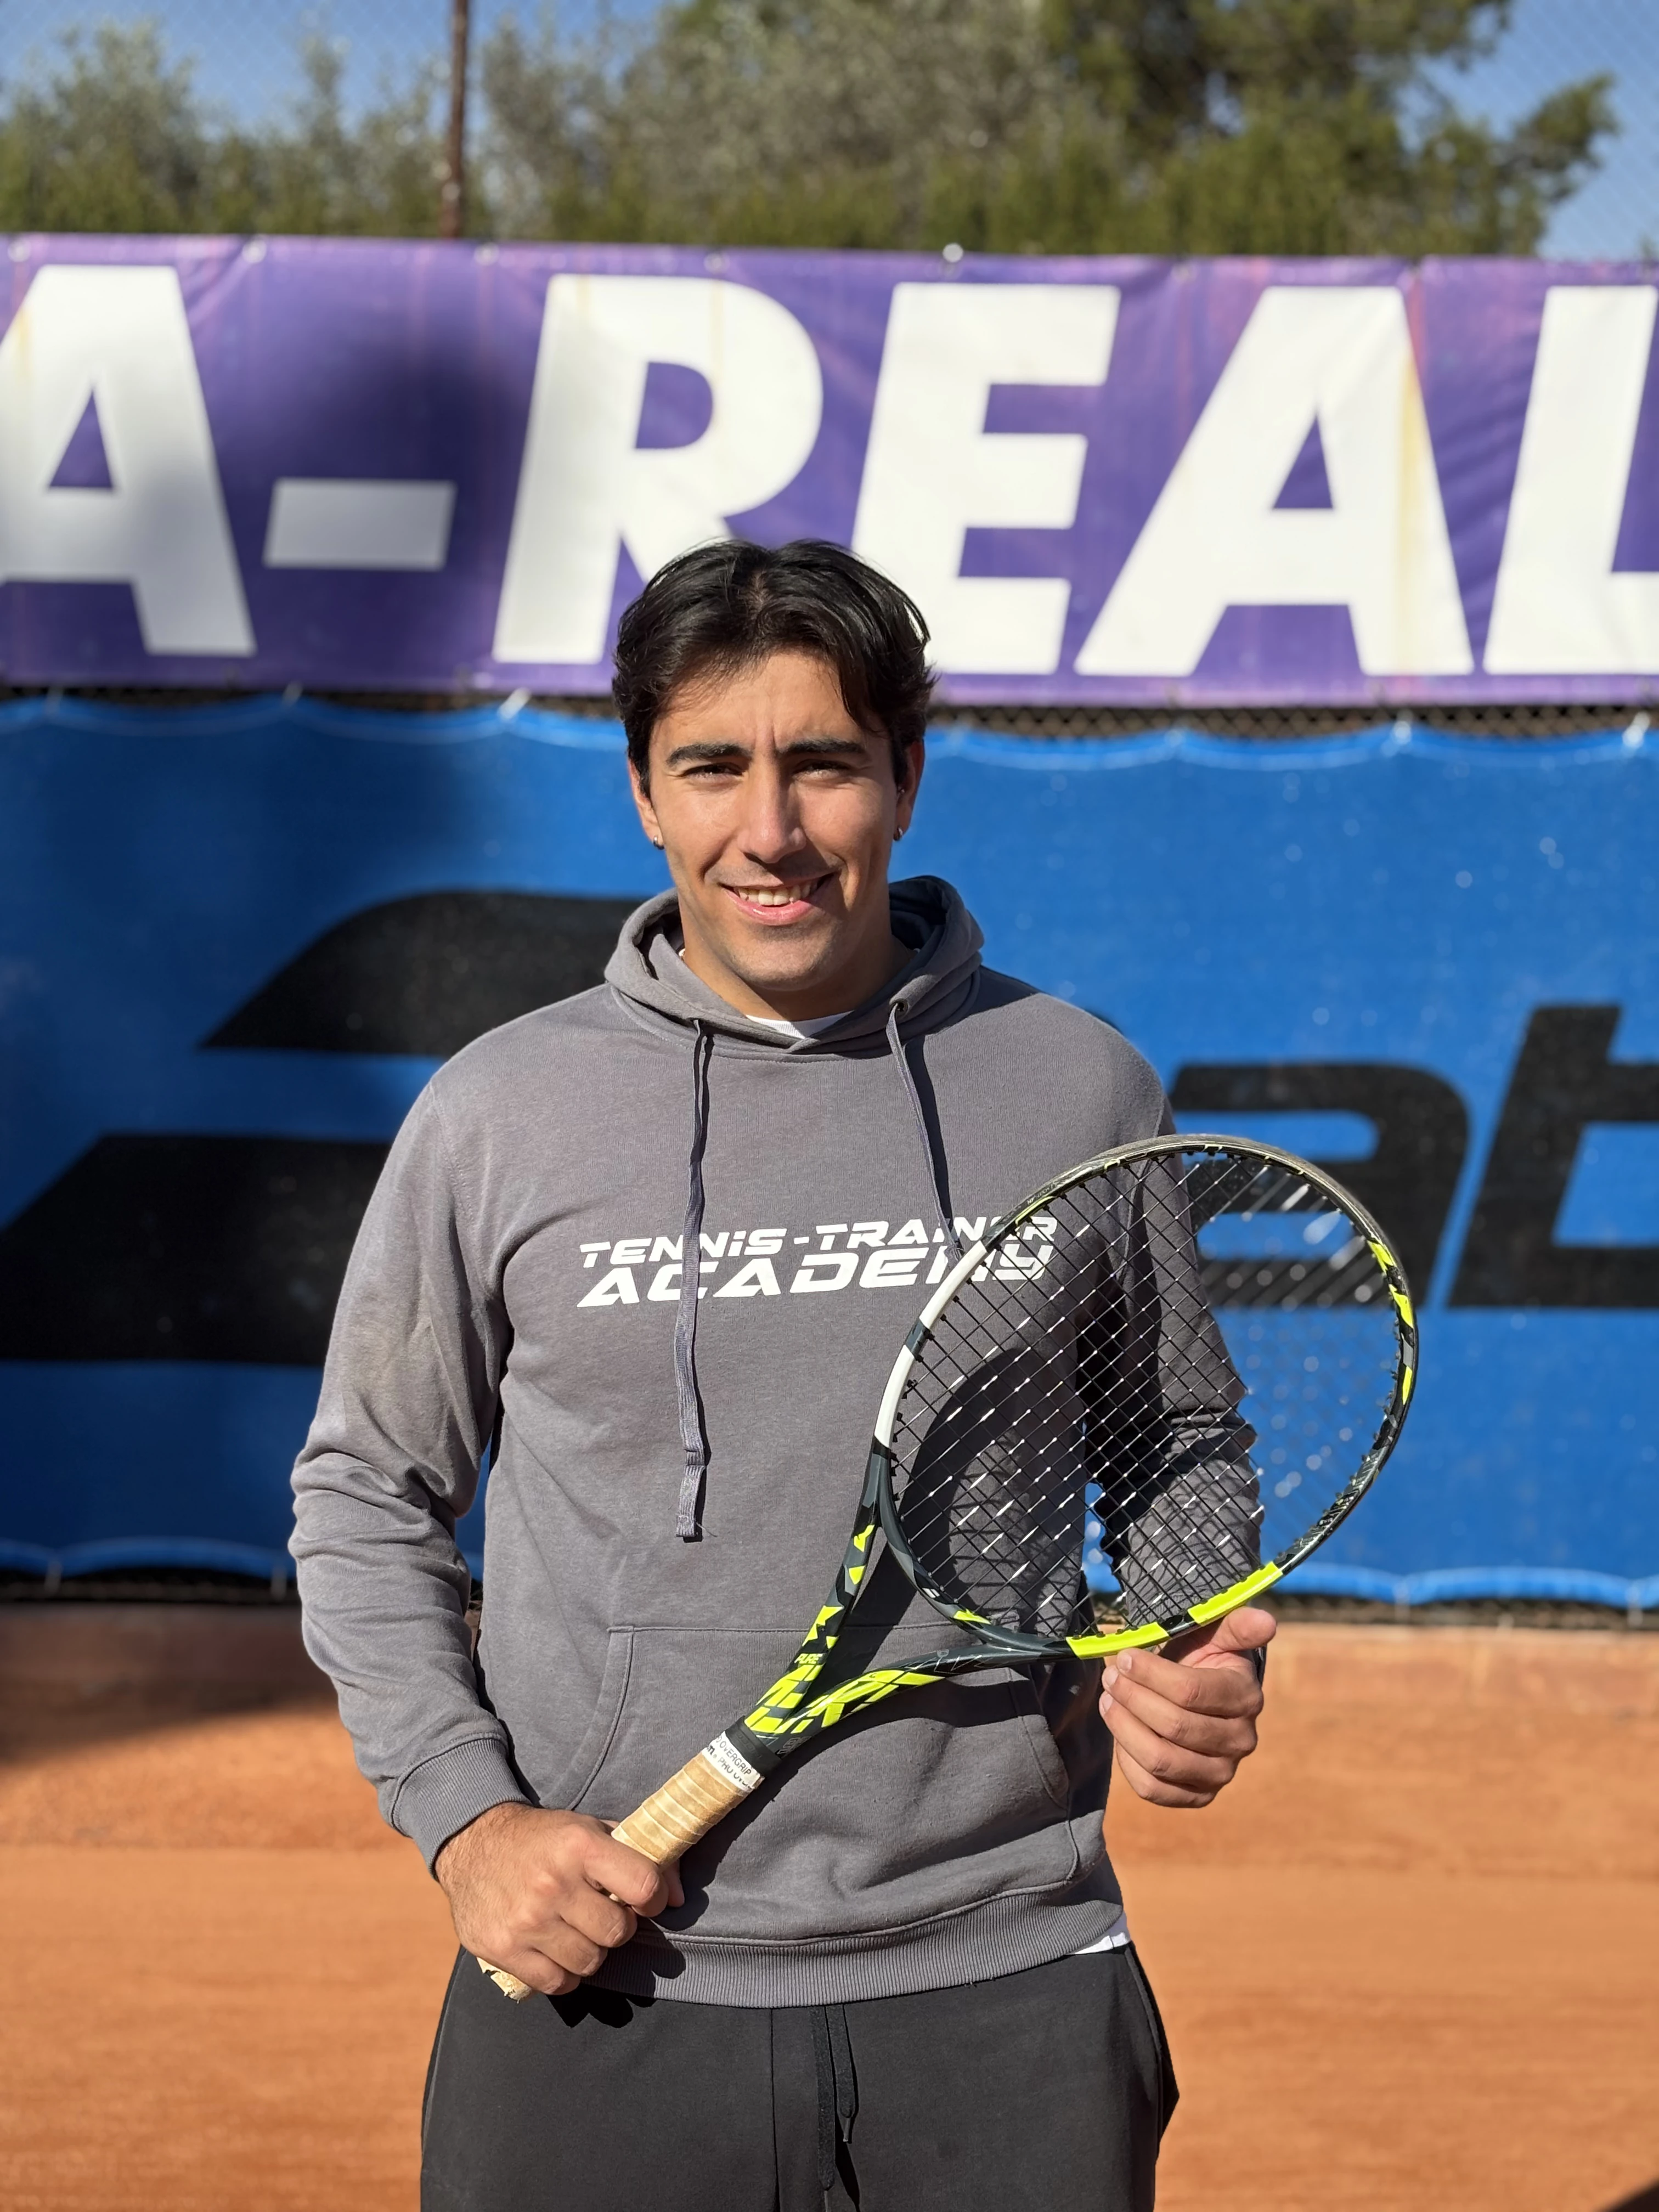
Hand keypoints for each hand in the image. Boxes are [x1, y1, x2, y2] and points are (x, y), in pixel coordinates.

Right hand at [434, 1802, 684, 1996]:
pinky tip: (554, 1948)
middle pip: (617, 1931)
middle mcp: (553, 1883)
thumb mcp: (591, 1829)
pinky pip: (557, 1983)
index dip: (652, 1897)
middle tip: (600, 1911)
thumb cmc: (545, 1839)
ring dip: (590, 1950)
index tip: (642, 1898)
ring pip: (590, 1962)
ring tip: (575, 1928)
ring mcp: (526, 1920)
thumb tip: (678, 1898)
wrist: (474, 1843)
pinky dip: (563, 1972)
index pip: (643, 1886)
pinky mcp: (503, 1949)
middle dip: (616, 1925)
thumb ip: (641, 1857)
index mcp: (579, 1845)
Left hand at [1099, 1605, 1274, 1808]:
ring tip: (1108, 1701)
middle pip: (1173, 1726)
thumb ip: (1237, 1625)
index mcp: (1246, 1697)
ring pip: (1161, 1761)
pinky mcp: (1198, 1795)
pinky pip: (1155, 1789)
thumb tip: (1266, 1620)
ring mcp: (1221, 1774)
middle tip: (1110, 1677)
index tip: (1124, 1657)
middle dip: (1133, 1698)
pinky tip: (1120, 1732)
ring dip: (1124, 1729)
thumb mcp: (1217, 1634)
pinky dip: (1128, 1761)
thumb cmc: (1204, 1659)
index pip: (1190, 1691)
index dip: (1149, 1674)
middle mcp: (1241, 1741)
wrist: (1203, 1697)